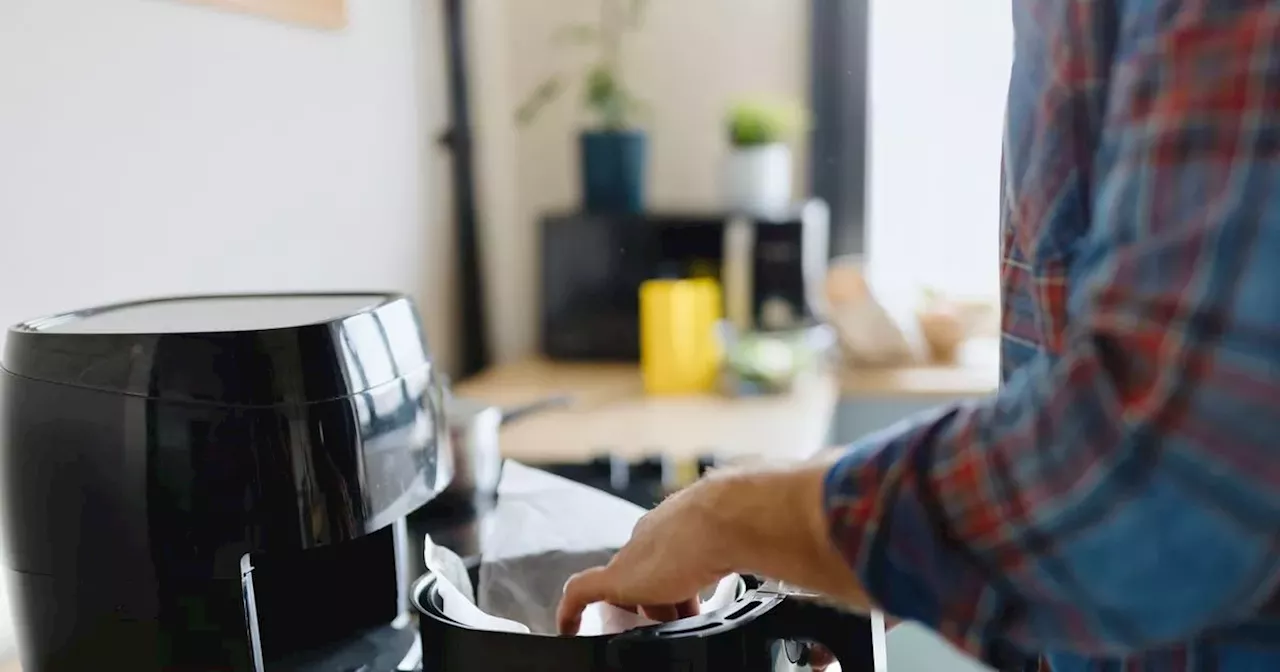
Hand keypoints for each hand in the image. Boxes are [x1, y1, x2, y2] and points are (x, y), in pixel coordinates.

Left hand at [558, 457, 872, 634]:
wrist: (745, 510)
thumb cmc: (774, 518)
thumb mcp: (794, 545)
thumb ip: (817, 566)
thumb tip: (868, 608)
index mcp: (701, 517)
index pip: (688, 549)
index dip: (694, 577)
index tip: (704, 598)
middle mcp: (666, 530)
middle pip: (656, 567)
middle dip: (666, 594)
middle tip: (679, 620)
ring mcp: (641, 552)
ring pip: (626, 584)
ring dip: (635, 607)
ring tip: (641, 629)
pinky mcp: (622, 575)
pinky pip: (584, 593)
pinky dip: (574, 610)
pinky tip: (569, 626)